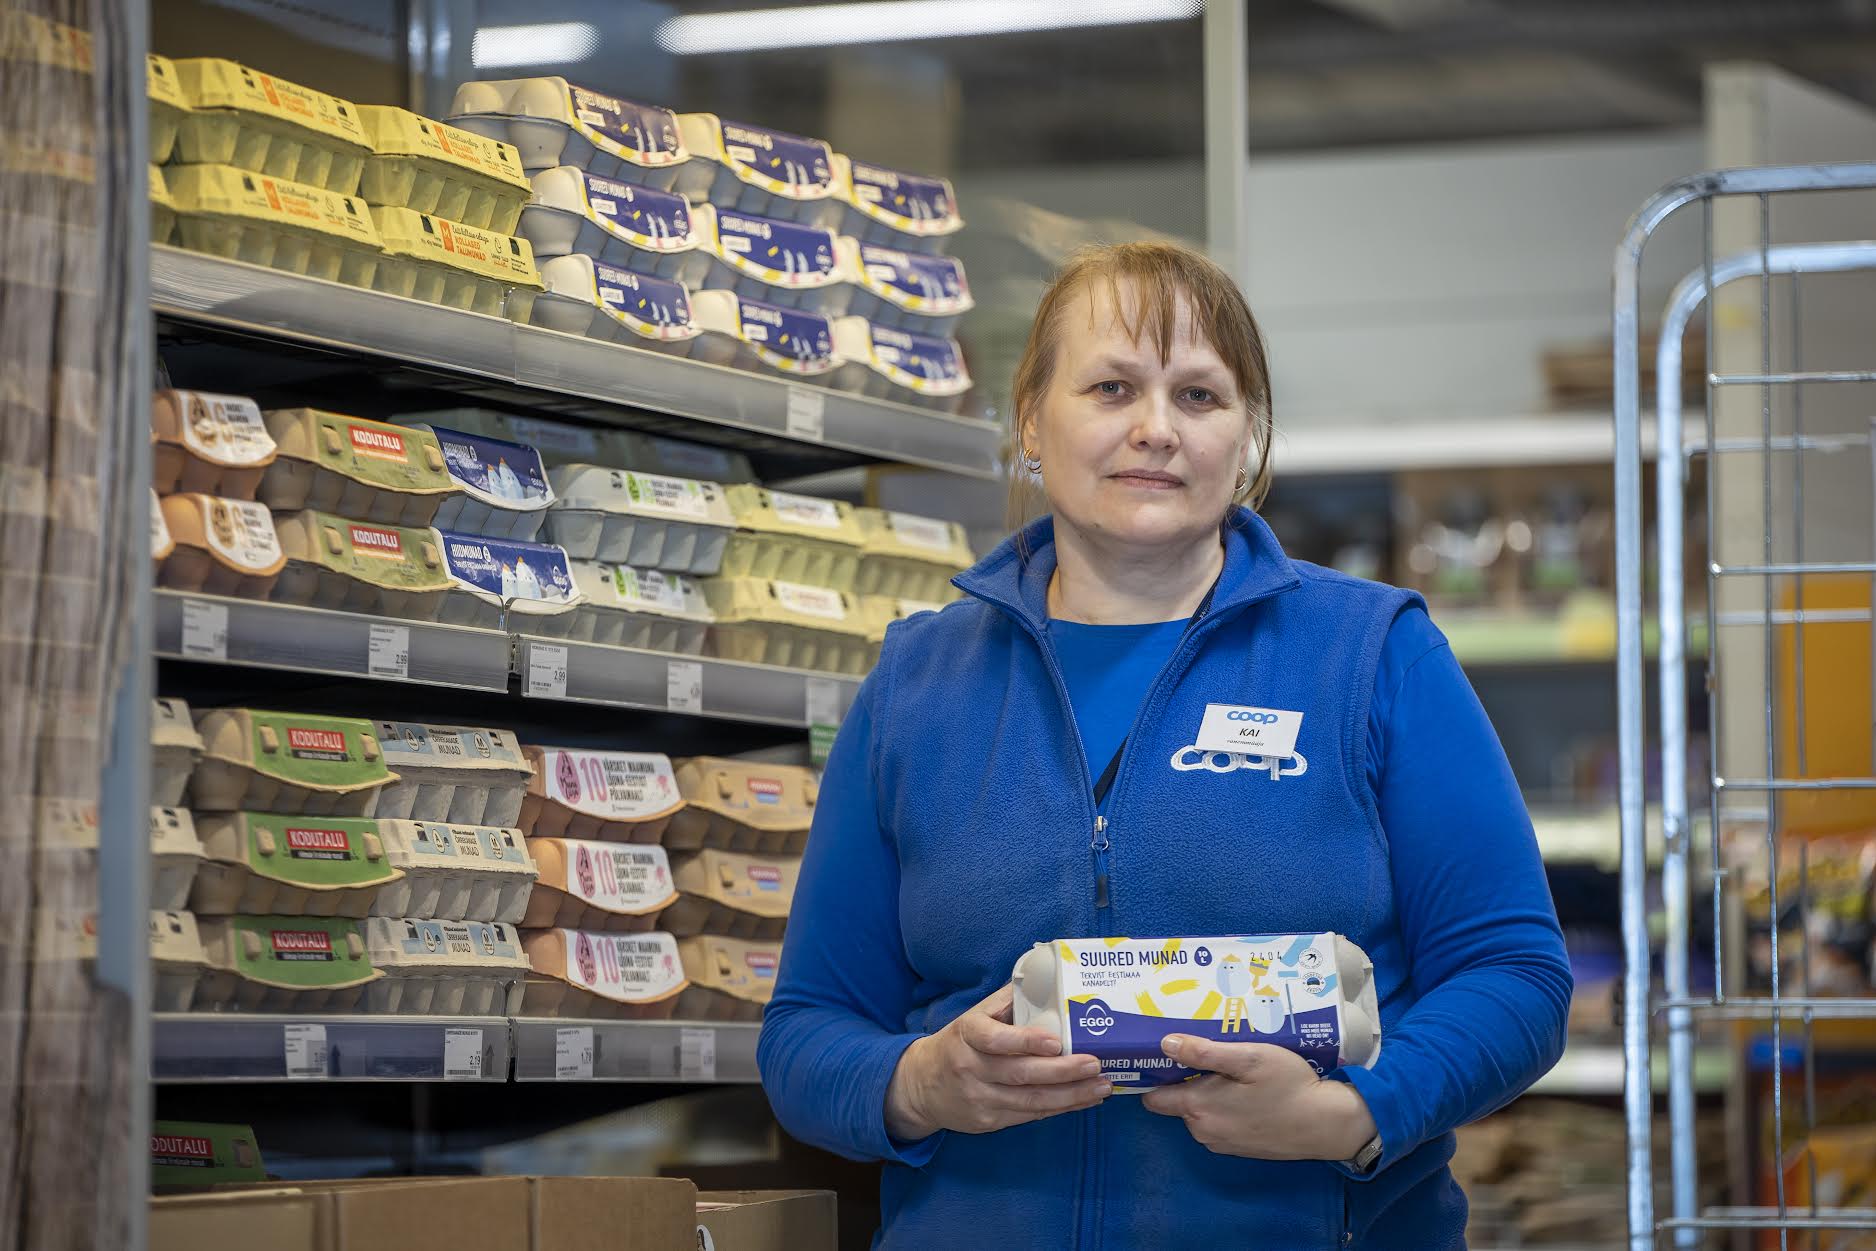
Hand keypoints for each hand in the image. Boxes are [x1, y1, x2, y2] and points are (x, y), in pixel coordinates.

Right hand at [884, 984, 1114, 1139]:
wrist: (921, 1085)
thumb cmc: (959, 1043)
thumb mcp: (974, 1016)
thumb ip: (1007, 1001)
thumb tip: (1047, 977)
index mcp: (967, 1034)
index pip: (995, 1039)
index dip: (1025, 1041)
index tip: (1056, 1042)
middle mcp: (971, 1068)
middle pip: (1020, 1074)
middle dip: (1062, 1071)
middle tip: (1094, 1064)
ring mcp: (980, 1098)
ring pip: (1030, 1101)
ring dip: (1070, 1095)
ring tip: (1101, 1086)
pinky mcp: (988, 1121)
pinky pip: (1029, 1115)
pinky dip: (1060, 1108)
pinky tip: (1084, 1099)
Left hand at [1140, 1035, 1376, 1161]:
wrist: (1326, 1124)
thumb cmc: (1288, 1085)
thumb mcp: (1247, 1057)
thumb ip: (1203, 1053)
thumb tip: (1165, 1044)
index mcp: (1198, 1108)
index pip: (1153, 1097)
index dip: (1153, 1075)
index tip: (1159, 1055)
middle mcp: (1203, 1131)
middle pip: (1177, 1102)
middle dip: (1185, 1080)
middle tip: (1209, 1053)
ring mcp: (1221, 1143)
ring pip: (1198, 1113)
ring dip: (1208, 1094)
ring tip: (1231, 1069)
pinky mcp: (1238, 1148)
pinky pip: (1217, 1124)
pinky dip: (1224, 1109)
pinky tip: (1245, 1092)